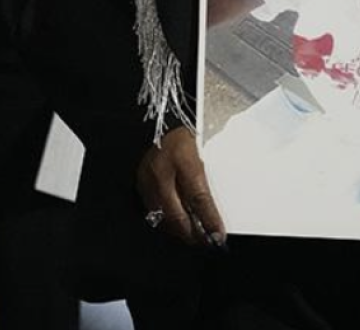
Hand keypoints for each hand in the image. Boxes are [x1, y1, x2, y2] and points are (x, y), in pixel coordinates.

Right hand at [136, 126, 225, 246]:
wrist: (164, 119)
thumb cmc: (185, 135)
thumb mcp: (203, 155)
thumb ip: (207, 184)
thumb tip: (216, 212)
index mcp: (180, 162)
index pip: (198, 198)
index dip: (209, 219)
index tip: (219, 235)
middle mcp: (160, 174)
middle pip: (176, 214)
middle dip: (193, 233)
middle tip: (207, 242)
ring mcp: (147, 179)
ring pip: (163, 215)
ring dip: (180, 229)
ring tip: (194, 235)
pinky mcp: (141, 181)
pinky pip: (153, 208)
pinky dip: (166, 219)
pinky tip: (177, 222)